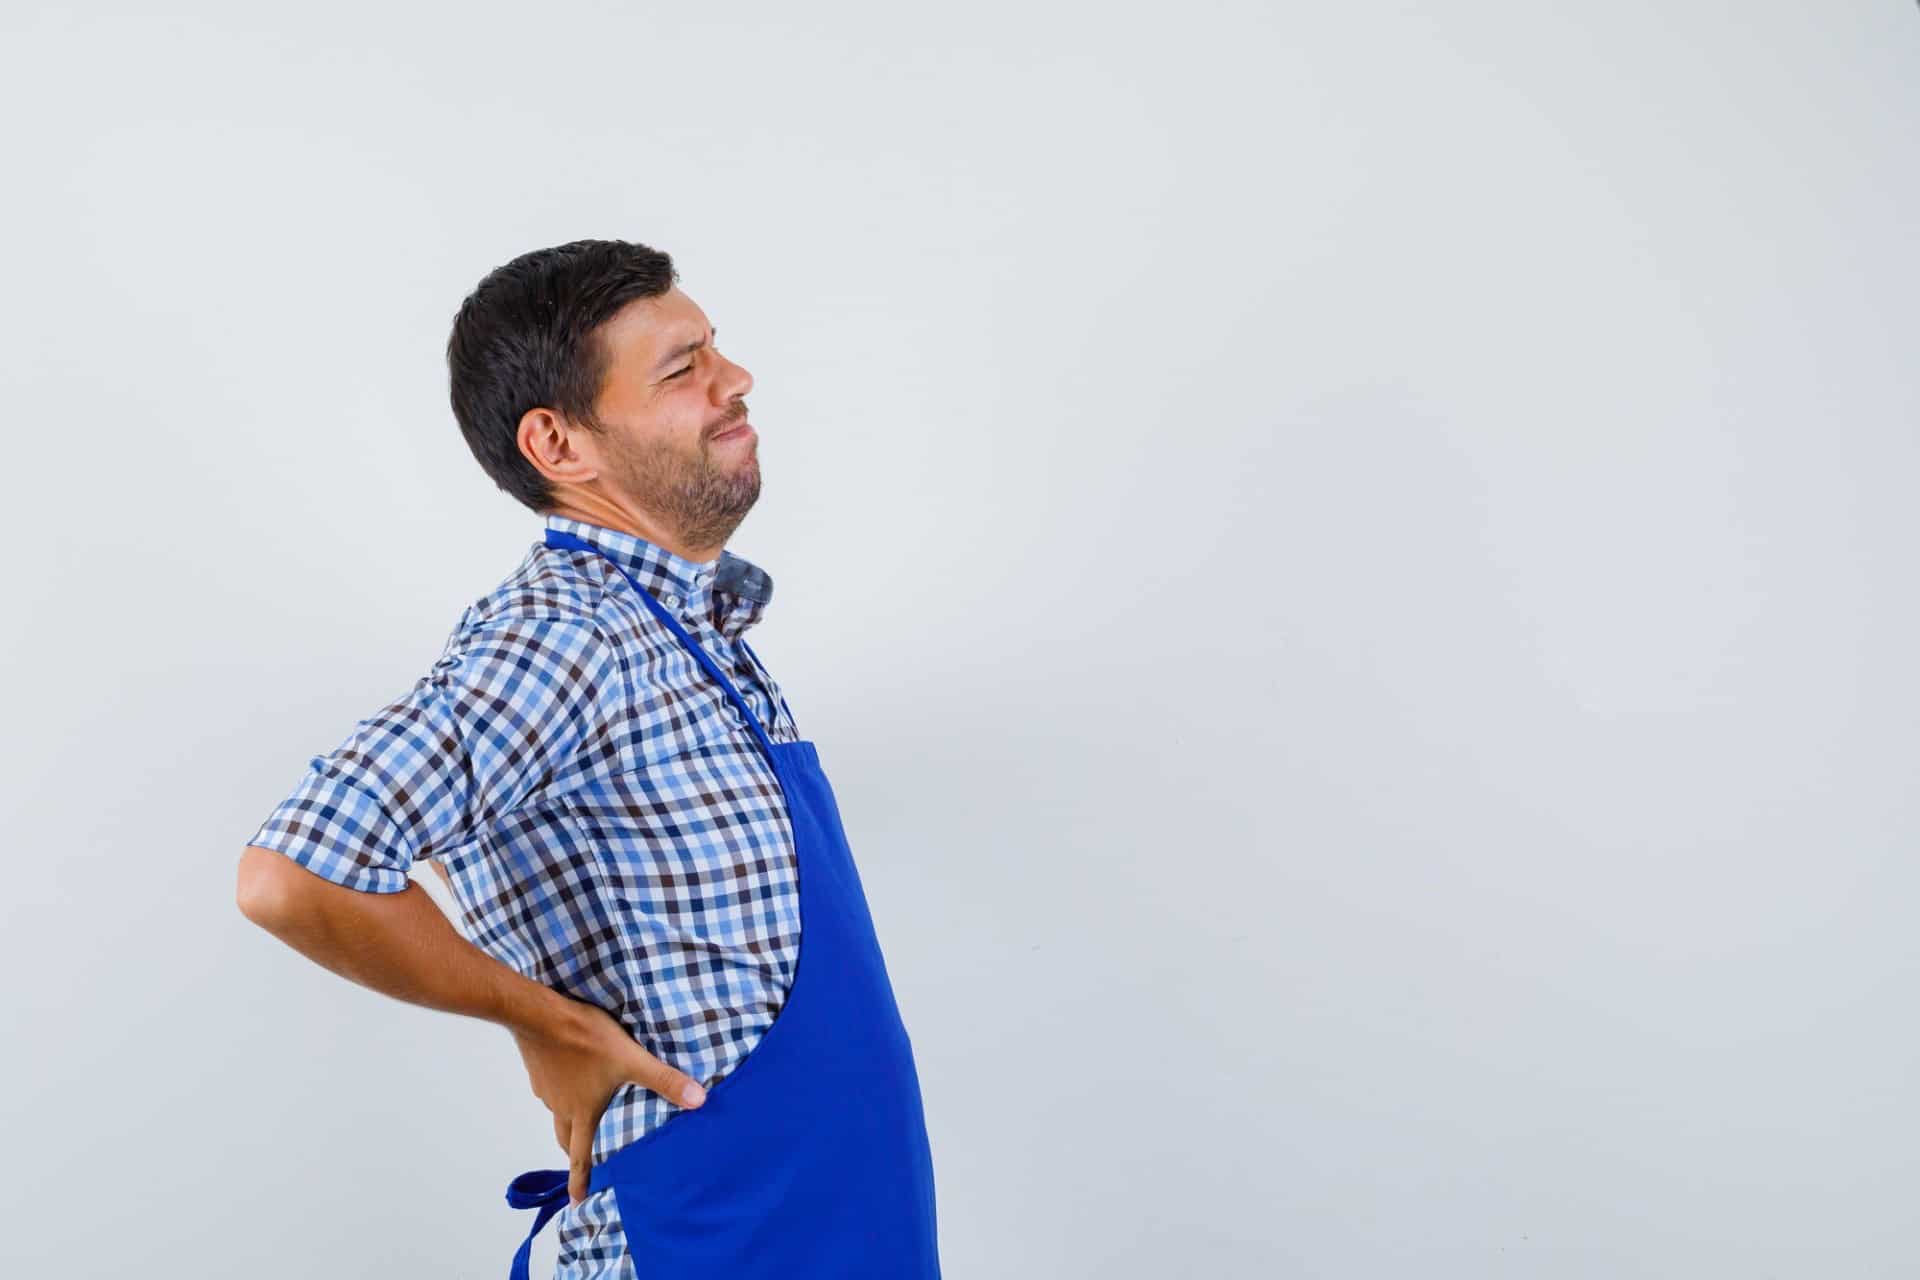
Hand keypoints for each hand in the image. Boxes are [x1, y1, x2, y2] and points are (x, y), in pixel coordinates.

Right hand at [511, 992, 707, 1204]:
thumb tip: (699, 1101)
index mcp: (582, 1113)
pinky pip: (551, 1088)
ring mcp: (547, 1089)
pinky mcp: (539, 1070)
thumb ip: (663, 1080)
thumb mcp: (631, 1058)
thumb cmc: (585, 1040)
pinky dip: (562, 1090)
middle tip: (582, 1161)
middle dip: (575, 1152)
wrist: (539, 1015)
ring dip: (569, 1119)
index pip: (580, 1157)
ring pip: (558, 1113)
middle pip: (565, 1138)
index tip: (577, 1203)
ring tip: (583, 1114)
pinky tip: (571, 1075)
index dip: (579, 1182)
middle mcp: (560, 1107)